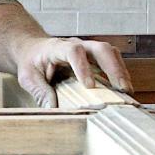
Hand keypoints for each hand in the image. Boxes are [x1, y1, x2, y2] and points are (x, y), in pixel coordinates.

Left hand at [16, 37, 133, 107]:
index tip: (89, 86)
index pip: (73, 51)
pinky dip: (119, 74)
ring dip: (120, 71)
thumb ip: (40, 91)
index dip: (83, 67)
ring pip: (110, 53)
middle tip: (121, 88)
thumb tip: (52, 109)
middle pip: (100, 48)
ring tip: (127, 91)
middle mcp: (76, 45)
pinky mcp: (94, 58)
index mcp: (57, 48)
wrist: (33, 50)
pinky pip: (112, 61)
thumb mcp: (28, 77)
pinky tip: (123, 90)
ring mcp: (87, 50)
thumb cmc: (31, 62)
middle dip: (113, 67)